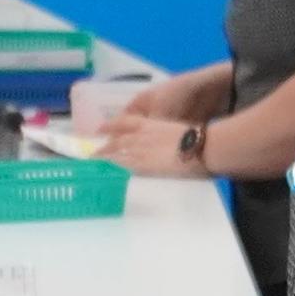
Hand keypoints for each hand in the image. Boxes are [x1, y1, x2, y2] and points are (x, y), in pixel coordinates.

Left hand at [87, 113, 209, 173]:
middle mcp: (141, 135)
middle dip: (104, 146)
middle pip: (116, 140)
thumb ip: (167, 137)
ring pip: (115, 152)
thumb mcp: (178, 131)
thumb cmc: (197, 138)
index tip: (100, 128)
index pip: (125, 122)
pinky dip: (110, 168)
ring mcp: (140, 150)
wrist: (200, 146)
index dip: (111, 125)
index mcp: (151, 125)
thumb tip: (169, 145)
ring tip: (93, 165)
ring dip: (103, 158)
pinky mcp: (141, 165)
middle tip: (94, 153)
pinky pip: (120, 166)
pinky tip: (103, 173)